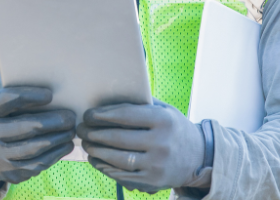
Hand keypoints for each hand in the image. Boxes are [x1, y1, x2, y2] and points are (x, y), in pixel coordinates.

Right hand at [0, 86, 76, 184]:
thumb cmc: (3, 122)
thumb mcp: (2, 108)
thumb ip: (20, 101)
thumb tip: (55, 97)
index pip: (8, 100)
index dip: (29, 96)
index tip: (50, 95)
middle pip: (25, 127)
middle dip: (52, 122)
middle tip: (70, 117)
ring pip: (33, 149)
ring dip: (57, 140)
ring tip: (71, 131)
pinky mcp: (10, 174)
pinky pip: (36, 165)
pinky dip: (55, 155)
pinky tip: (66, 146)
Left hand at [77, 100, 205, 192]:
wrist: (198, 157)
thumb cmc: (174, 128)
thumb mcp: (165, 110)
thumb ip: (141, 103)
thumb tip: (108, 99)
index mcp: (163, 121)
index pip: (126, 115)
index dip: (103, 115)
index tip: (88, 114)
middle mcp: (162, 143)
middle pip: (118, 138)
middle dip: (95, 133)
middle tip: (81, 129)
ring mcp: (157, 165)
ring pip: (118, 159)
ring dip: (97, 151)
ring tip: (86, 145)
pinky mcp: (153, 182)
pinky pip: (123, 175)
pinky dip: (105, 168)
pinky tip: (95, 160)